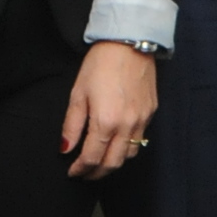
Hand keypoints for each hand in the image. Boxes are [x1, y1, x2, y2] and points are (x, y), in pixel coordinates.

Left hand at [62, 42, 158, 178]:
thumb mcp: (78, 94)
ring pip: (129, 154)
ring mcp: (142, 119)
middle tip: (84, 174)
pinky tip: (116, 141)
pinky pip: (141, 138)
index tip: (72, 172)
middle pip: (113, 163)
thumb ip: (72, 125)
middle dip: (96, 173)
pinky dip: (126, 147)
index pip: (92, 158)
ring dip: (113, 162)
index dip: (80, 169)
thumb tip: (65, 149)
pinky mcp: (151, 112)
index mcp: (106, 121)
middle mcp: (127, 125)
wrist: (130, 42)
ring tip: (100, 160)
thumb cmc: (100, 65)